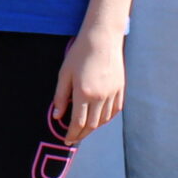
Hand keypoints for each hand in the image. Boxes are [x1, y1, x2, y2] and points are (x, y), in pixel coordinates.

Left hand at [53, 27, 125, 143]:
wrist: (102, 38)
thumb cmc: (79, 54)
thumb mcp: (64, 74)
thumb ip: (61, 97)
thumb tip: (57, 116)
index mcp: (84, 93)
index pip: (78, 123)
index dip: (72, 134)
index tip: (66, 139)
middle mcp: (100, 96)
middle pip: (92, 125)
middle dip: (82, 134)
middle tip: (74, 138)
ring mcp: (112, 93)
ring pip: (104, 120)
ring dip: (94, 127)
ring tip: (84, 129)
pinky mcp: (120, 89)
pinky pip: (114, 111)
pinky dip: (106, 118)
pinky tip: (99, 118)